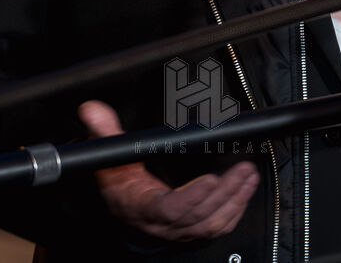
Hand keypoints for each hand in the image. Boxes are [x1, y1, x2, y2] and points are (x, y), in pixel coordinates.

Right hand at [78, 100, 259, 240]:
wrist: (122, 204)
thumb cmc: (118, 181)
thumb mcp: (109, 157)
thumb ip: (104, 132)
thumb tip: (91, 110)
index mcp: (142, 206)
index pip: (169, 209)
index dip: (191, 197)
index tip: (210, 178)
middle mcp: (163, 224)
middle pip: (198, 216)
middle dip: (224, 192)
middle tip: (242, 167)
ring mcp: (180, 230)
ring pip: (212, 224)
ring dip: (235, 199)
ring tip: (248, 174)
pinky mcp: (194, 229)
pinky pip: (219, 226)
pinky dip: (237, 208)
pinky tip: (247, 187)